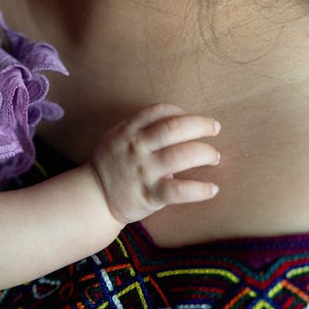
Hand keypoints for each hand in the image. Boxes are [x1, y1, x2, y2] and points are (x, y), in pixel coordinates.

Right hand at [91, 104, 220, 224]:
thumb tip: (178, 123)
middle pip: (174, 128)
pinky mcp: (150, 195)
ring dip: (205, 153)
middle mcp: (136, 148)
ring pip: (180, 156)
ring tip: (214, 157)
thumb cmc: (111, 165)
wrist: (94, 197)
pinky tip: (212, 188)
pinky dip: (200, 189)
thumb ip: (141, 128)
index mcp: (128, 131)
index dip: (180, 112)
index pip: (159, 111)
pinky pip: (179, 191)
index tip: (191, 119)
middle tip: (214, 128)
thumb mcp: (117, 138)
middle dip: (200, 125)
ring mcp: (143, 171)